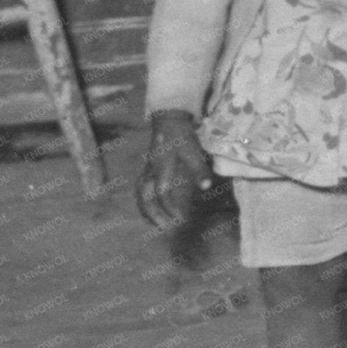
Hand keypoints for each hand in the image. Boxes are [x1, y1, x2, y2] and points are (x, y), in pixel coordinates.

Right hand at [136, 111, 213, 231]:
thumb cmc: (182, 136)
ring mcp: (146, 170)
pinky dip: (143, 201)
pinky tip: (150, 209)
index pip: (162, 192)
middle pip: (145, 196)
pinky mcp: (146, 170)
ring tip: (155, 223)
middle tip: (164, 226)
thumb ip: (200, 169)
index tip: (178, 217)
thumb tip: (207, 187)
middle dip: (153, 213)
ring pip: (139, 193)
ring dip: (146, 209)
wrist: (168, 121)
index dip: (168, 206)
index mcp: (162, 167)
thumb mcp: (194, 151)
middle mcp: (150, 171)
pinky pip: (140, 189)